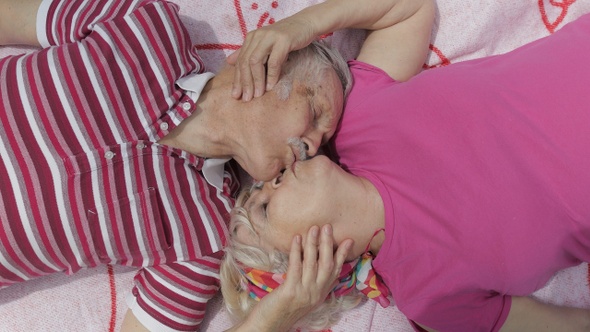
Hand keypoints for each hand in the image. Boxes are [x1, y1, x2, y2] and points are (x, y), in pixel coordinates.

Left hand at [228, 15, 315, 100]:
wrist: (305, 24)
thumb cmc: (285, 37)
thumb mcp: (265, 44)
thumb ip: (248, 52)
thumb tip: (229, 61)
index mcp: (251, 37)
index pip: (240, 61)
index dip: (237, 79)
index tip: (236, 95)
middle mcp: (258, 36)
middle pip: (246, 62)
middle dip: (245, 82)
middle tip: (246, 99)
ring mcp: (270, 37)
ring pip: (256, 62)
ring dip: (256, 80)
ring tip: (257, 95)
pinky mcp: (283, 40)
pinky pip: (274, 61)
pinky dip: (271, 75)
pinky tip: (270, 86)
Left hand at [230, 225, 353, 331]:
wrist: (269, 325)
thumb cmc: (283, 308)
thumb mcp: (303, 295)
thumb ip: (311, 281)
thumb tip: (315, 260)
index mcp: (320, 293)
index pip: (335, 271)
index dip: (342, 255)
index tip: (348, 240)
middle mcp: (316, 293)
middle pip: (326, 265)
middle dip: (328, 244)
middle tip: (328, 227)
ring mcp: (304, 293)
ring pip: (312, 264)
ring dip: (313, 244)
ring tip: (314, 228)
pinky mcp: (290, 292)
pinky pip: (295, 267)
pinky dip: (297, 251)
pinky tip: (296, 239)